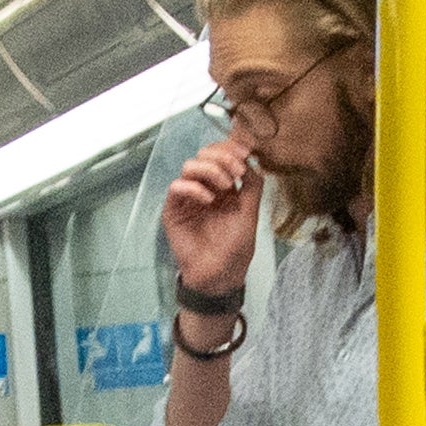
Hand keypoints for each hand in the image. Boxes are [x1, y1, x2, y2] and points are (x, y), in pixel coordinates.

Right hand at [160, 130, 262, 301]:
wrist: (218, 277)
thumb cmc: (234, 250)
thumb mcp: (250, 214)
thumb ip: (252, 186)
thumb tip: (251, 159)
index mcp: (224, 188)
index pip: (222, 156)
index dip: (232, 148)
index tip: (246, 152)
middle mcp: (205, 189)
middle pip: (204, 155)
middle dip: (222, 156)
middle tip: (236, 170)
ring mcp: (188, 198)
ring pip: (189, 165)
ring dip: (210, 169)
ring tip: (224, 186)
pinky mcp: (173, 210)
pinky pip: (177, 186)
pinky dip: (193, 187)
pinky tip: (208, 200)